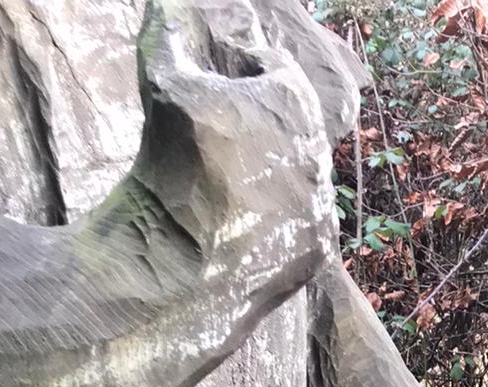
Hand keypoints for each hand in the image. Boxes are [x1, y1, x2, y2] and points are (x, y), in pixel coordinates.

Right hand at [138, 0, 335, 271]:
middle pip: (291, 123)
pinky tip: (244, 225)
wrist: (184, 260)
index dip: (240, 70)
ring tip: (232, 185)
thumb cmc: (174, 164)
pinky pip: (302, 225)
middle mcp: (319, 150)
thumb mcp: (164, 84)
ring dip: (274, 173)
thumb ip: (168, 36)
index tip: (216, 85)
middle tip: (224, 138)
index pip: (271, 67)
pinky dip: (279, 220)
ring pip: (301, 174)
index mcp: (293, 99)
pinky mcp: (317, 251)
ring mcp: (323, 204)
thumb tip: (164, 3)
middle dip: (261, 123)